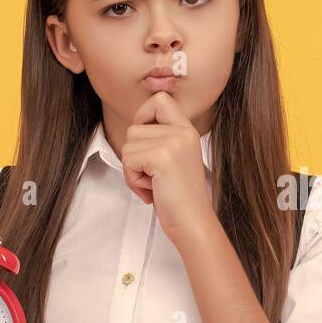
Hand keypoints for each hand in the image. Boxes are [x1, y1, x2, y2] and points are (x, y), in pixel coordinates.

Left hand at [122, 91, 215, 244]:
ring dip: (133, 170)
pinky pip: (128, 160)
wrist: (193, 222)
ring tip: (154, 183)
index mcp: (187, 130)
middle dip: (134, 155)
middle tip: (153, 175)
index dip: (143, 116)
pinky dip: (133, 180)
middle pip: (134, 127)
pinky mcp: (162, 157)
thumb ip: (160, 139)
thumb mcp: (173, 158)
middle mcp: (183, 131)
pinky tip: (152, 190)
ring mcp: (174, 142)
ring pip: (128, 145)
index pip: (159, 100)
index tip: (146, 142)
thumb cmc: (178, 197)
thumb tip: (135, 125)